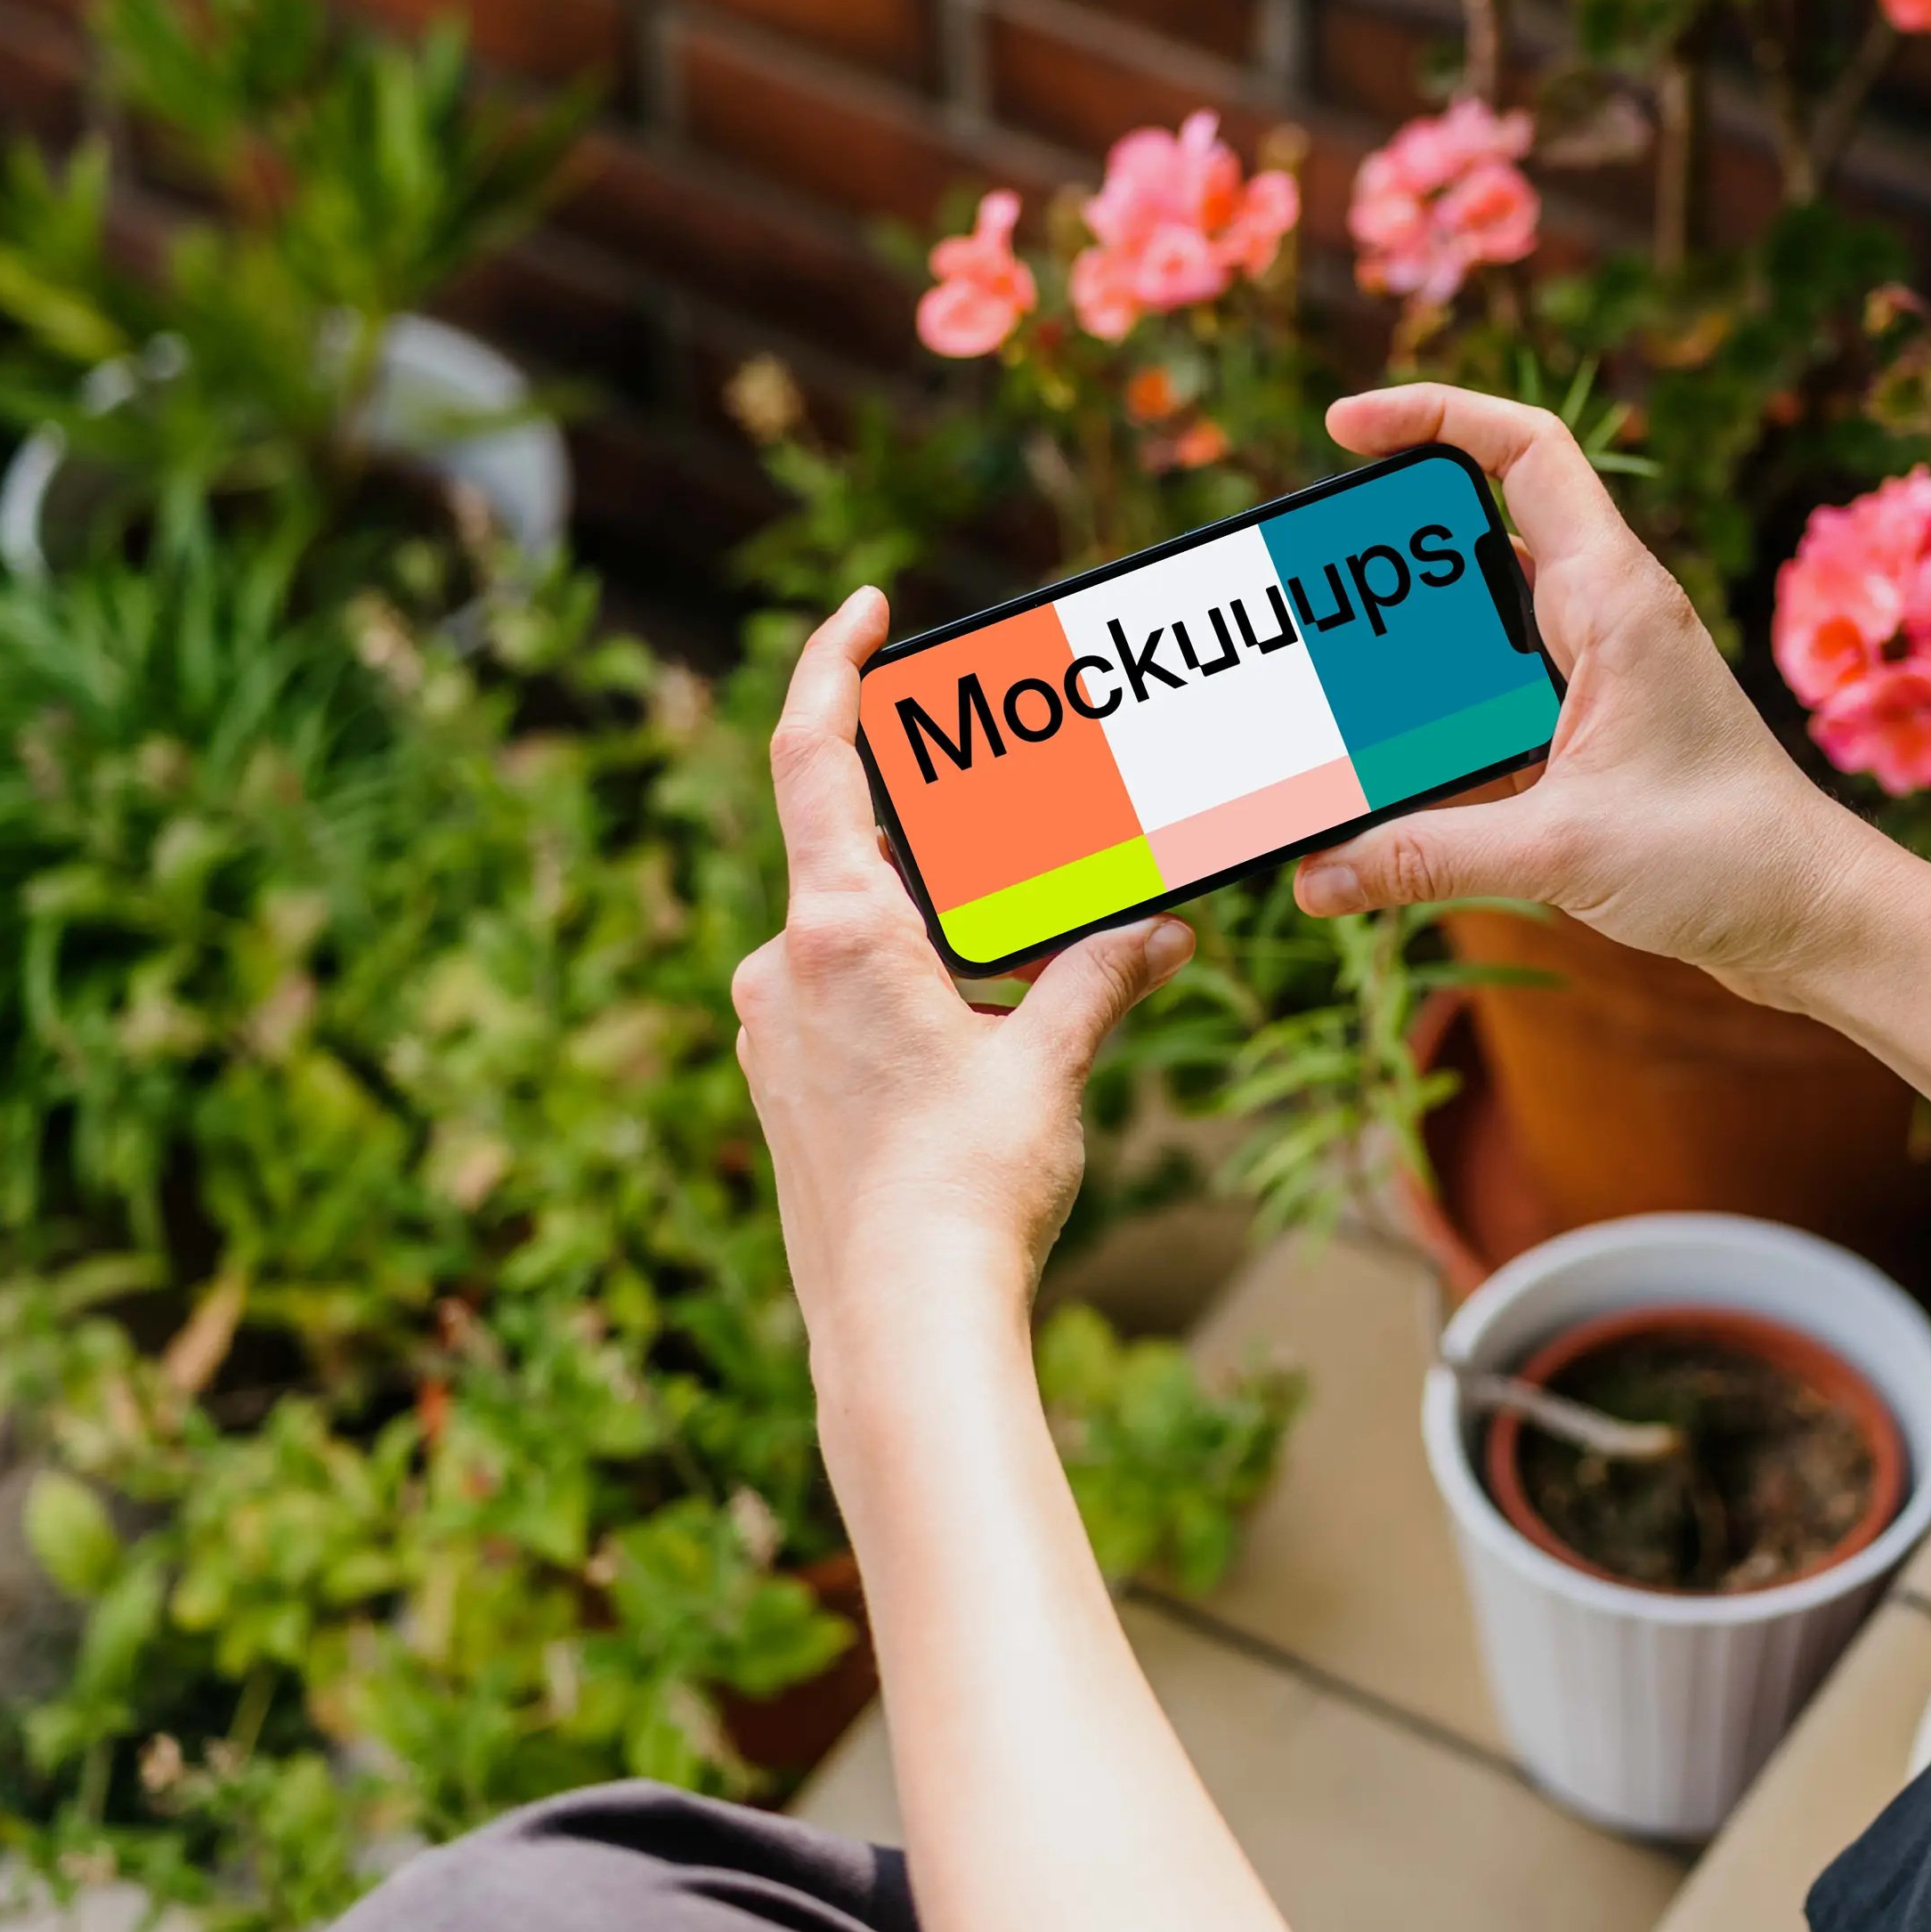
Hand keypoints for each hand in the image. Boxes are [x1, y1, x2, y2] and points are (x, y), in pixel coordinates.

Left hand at [736, 588, 1192, 1368]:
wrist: (900, 1324)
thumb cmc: (965, 1189)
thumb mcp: (1050, 1062)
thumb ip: (1100, 976)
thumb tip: (1160, 933)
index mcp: (834, 930)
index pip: (812, 753)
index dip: (831, 663)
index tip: (867, 608)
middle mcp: (779, 967)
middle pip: (850, 846)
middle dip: (941, 834)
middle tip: (1018, 820)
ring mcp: (770, 1029)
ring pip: (852, 931)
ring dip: (935, 926)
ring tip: (1025, 965)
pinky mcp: (782, 1082)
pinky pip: (842, 994)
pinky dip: (910, 983)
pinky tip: (981, 1033)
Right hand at [1291, 385, 1878, 1006]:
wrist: (1812, 915)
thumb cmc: (1729, 856)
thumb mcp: (1564, 851)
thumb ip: (1431, 857)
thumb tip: (1319, 874)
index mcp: (1616, 598)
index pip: (1526, 450)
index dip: (1435, 414)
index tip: (1346, 426)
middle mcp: (1606, 616)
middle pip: (1478, 537)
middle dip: (1388, 554)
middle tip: (1307, 585)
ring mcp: (1598, 673)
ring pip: (1478, 624)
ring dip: (1407, 645)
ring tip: (1324, 676)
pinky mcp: (1589, 732)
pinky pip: (1491, 697)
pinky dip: (1435, 718)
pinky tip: (1381, 764)